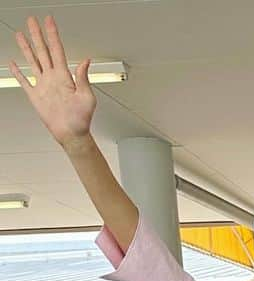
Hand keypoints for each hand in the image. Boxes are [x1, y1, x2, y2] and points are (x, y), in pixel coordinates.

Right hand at [9, 17, 95, 149]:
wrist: (72, 135)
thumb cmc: (82, 119)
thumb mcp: (87, 97)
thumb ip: (84, 78)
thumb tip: (86, 61)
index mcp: (64, 76)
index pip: (57, 50)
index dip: (52, 35)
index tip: (49, 21)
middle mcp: (53, 78)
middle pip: (43, 51)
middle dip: (37, 35)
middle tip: (32, 21)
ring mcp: (43, 85)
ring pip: (33, 61)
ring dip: (27, 48)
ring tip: (21, 35)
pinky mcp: (36, 96)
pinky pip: (24, 81)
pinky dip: (18, 72)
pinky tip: (14, 64)